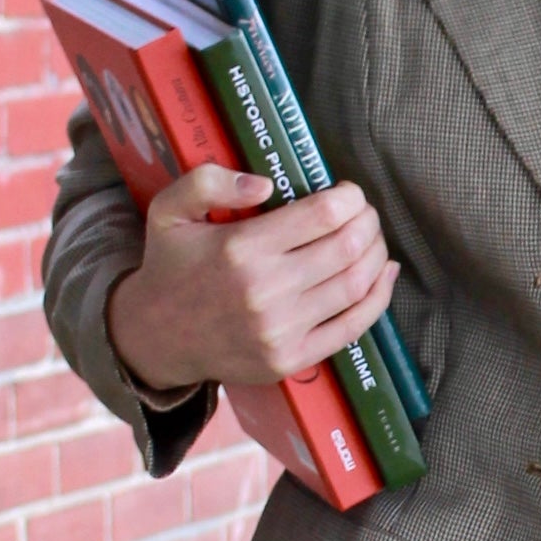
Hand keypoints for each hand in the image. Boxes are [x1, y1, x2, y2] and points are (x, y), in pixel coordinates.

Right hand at [106, 165, 397, 396]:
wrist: (156, 337)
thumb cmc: (171, 265)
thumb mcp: (169, 209)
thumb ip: (208, 181)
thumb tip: (265, 186)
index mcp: (240, 248)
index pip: (323, 215)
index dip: (349, 198)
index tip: (348, 192)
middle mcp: (265, 291)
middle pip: (347, 247)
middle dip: (367, 222)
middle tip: (364, 213)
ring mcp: (281, 330)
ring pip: (356, 284)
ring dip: (376, 254)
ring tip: (371, 239)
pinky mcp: (291, 359)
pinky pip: (352, 327)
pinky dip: (378, 298)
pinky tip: (383, 274)